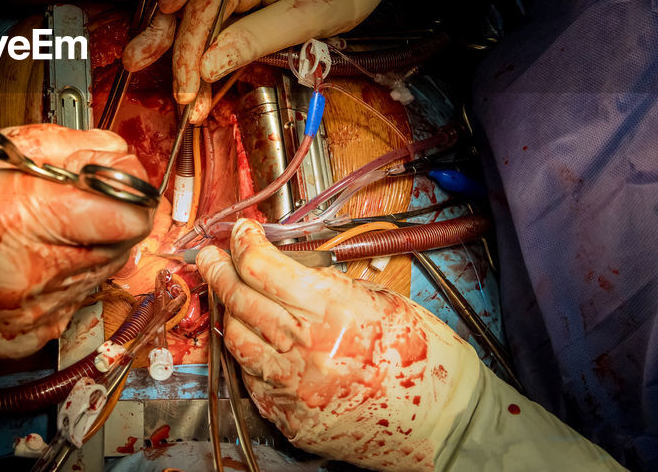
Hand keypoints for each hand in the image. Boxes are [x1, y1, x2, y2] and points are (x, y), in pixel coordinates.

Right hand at [0, 123, 153, 366]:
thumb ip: (53, 147)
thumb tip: (111, 151)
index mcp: (17, 213)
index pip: (127, 212)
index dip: (132, 189)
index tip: (116, 176)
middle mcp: (32, 271)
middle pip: (125, 243)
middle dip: (114, 214)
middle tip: (80, 195)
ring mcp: (30, 315)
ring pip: (103, 272)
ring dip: (90, 245)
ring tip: (43, 226)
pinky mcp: (24, 343)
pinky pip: (72, 302)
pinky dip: (63, 277)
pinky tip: (23, 260)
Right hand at [172, 0, 410, 121]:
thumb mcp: (308, 17)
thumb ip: (255, 39)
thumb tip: (207, 66)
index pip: (202, 10)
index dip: (189, 56)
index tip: (187, 96)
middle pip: (195, 10)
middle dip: (188, 60)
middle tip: (190, 103)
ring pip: (202, 9)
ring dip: (198, 52)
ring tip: (196, 92)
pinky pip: (217, 3)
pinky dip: (214, 36)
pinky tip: (211, 65)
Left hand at [196, 219, 480, 468]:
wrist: (444, 425)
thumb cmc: (425, 360)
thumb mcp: (382, 302)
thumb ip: (331, 284)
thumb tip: (294, 267)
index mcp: (332, 313)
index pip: (263, 268)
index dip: (245, 243)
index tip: (242, 232)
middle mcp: (305, 350)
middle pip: (240, 299)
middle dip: (221, 270)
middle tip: (212, 256)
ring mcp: (294, 388)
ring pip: (238, 340)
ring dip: (229, 313)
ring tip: (231, 297)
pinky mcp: (291, 417)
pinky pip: (253, 379)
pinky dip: (250, 355)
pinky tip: (257, 341)